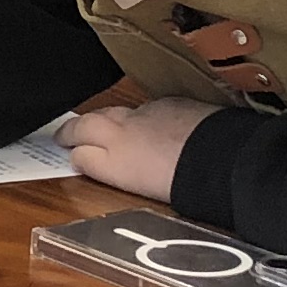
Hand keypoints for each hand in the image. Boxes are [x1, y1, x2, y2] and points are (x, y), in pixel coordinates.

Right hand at [61, 96, 217, 200]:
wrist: (222, 157)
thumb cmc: (180, 180)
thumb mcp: (129, 182)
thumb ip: (100, 165)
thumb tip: (80, 156)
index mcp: (113, 149)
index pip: (79, 140)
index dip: (69, 141)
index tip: (65, 145)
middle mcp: (126, 125)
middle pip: (94, 120)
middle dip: (80, 125)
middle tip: (71, 132)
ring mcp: (152, 112)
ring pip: (122, 113)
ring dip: (112, 120)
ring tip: (111, 130)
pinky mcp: (177, 104)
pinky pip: (151, 109)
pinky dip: (145, 117)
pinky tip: (154, 127)